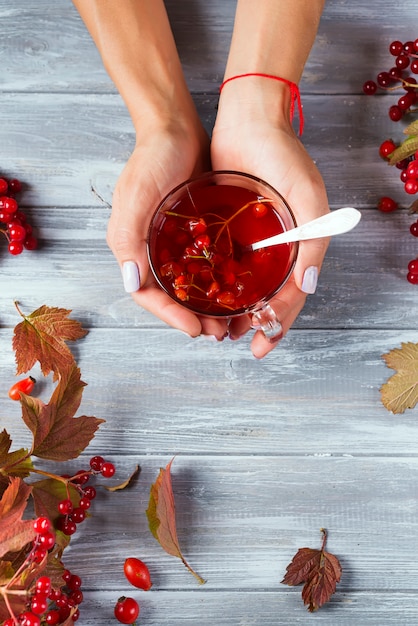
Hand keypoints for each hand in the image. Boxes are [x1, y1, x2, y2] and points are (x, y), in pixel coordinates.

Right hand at [107, 120, 229, 339]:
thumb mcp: (137, 196)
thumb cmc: (153, 158)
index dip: (169, 316)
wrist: (176, 127)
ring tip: (228, 319)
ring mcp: (172, 242)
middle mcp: (150, 249)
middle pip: (169, 296)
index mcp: (131, 246)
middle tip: (218, 332)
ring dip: (206, 305)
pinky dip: (215, 281)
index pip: (147, 294)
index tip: (195, 328)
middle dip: (192, 317)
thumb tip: (132, 283)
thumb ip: (129, 238)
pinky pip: (202, 264)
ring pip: (187, 285)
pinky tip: (234, 288)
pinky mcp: (192, 231)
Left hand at [211, 115, 328, 357]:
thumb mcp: (309, 198)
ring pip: (242, 284)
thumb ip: (313, 241)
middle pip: (264, 296)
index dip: (278, 324)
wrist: (251, 118)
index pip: (291, 296)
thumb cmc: (285, 157)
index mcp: (299, 246)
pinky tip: (203, 294)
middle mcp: (275, 247)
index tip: (261, 346)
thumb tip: (309, 287)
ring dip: (232, 308)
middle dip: (251, 323)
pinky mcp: (228, 225)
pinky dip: (216, 280)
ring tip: (215, 326)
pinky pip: (223, 260)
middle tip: (232, 340)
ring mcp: (251, 238)